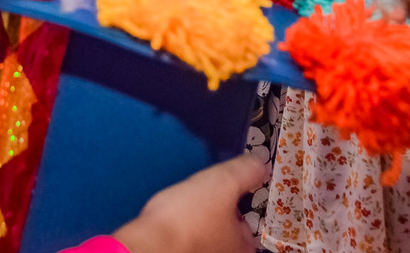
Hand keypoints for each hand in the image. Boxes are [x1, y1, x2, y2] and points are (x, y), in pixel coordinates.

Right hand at [113, 154, 267, 252]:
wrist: (148, 243)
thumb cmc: (189, 218)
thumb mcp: (223, 183)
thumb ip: (246, 172)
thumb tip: (262, 165)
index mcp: (243, 247)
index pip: (252, 222)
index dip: (241, 201)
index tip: (228, 187)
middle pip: (228, 229)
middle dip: (218, 209)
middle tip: (205, 192)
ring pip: (205, 233)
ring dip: (197, 217)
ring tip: (185, 201)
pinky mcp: (176, 251)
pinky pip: (185, 238)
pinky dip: (180, 227)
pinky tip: (171, 215)